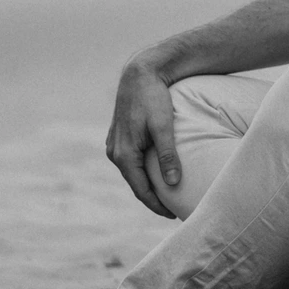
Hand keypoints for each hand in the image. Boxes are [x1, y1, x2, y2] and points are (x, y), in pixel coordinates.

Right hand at [106, 57, 180, 217]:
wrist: (140, 74)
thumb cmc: (153, 98)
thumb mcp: (164, 127)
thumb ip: (167, 155)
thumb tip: (173, 184)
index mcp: (124, 154)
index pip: (141, 190)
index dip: (158, 205)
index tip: (174, 215)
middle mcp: (114, 152)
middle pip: (136, 184)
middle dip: (154, 199)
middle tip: (174, 210)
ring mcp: (114, 145)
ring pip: (133, 173)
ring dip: (148, 185)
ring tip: (167, 196)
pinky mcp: (119, 138)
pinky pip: (131, 162)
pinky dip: (143, 171)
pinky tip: (157, 174)